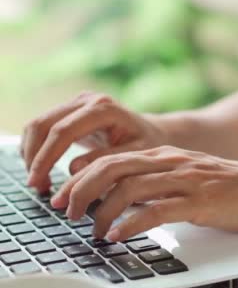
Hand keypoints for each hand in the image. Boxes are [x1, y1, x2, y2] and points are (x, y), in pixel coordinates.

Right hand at [21, 91, 167, 191]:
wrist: (155, 133)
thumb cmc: (149, 146)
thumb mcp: (135, 157)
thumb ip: (107, 161)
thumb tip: (73, 169)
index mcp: (104, 109)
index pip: (63, 131)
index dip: (46, 157)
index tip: (38, 181)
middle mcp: (88, 100)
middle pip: (44, 125)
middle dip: (34, 157)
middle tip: (36, 186)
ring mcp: (77, 103)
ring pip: (38, 125)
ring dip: (32, 154)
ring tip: (40, 183)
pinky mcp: (71, 111)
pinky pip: (43, 128)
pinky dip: (37, 150)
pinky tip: (44, 171)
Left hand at [50, 146, 237, 240]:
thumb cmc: (231, 188)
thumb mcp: (189, 176)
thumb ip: (158, 181)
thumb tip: (124, 200)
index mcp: (166, 155)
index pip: (112, 158)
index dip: (83, 176)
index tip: (67, 195)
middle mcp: (172, 163)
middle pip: (112, 168)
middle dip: (82, 190)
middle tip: (67, 211)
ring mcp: (186, 181)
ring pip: (130, 188)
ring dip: (103, 211)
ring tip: (93, 231)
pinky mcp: (200, 201)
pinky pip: (157, 210)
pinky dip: (132, 223)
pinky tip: (120, 235)